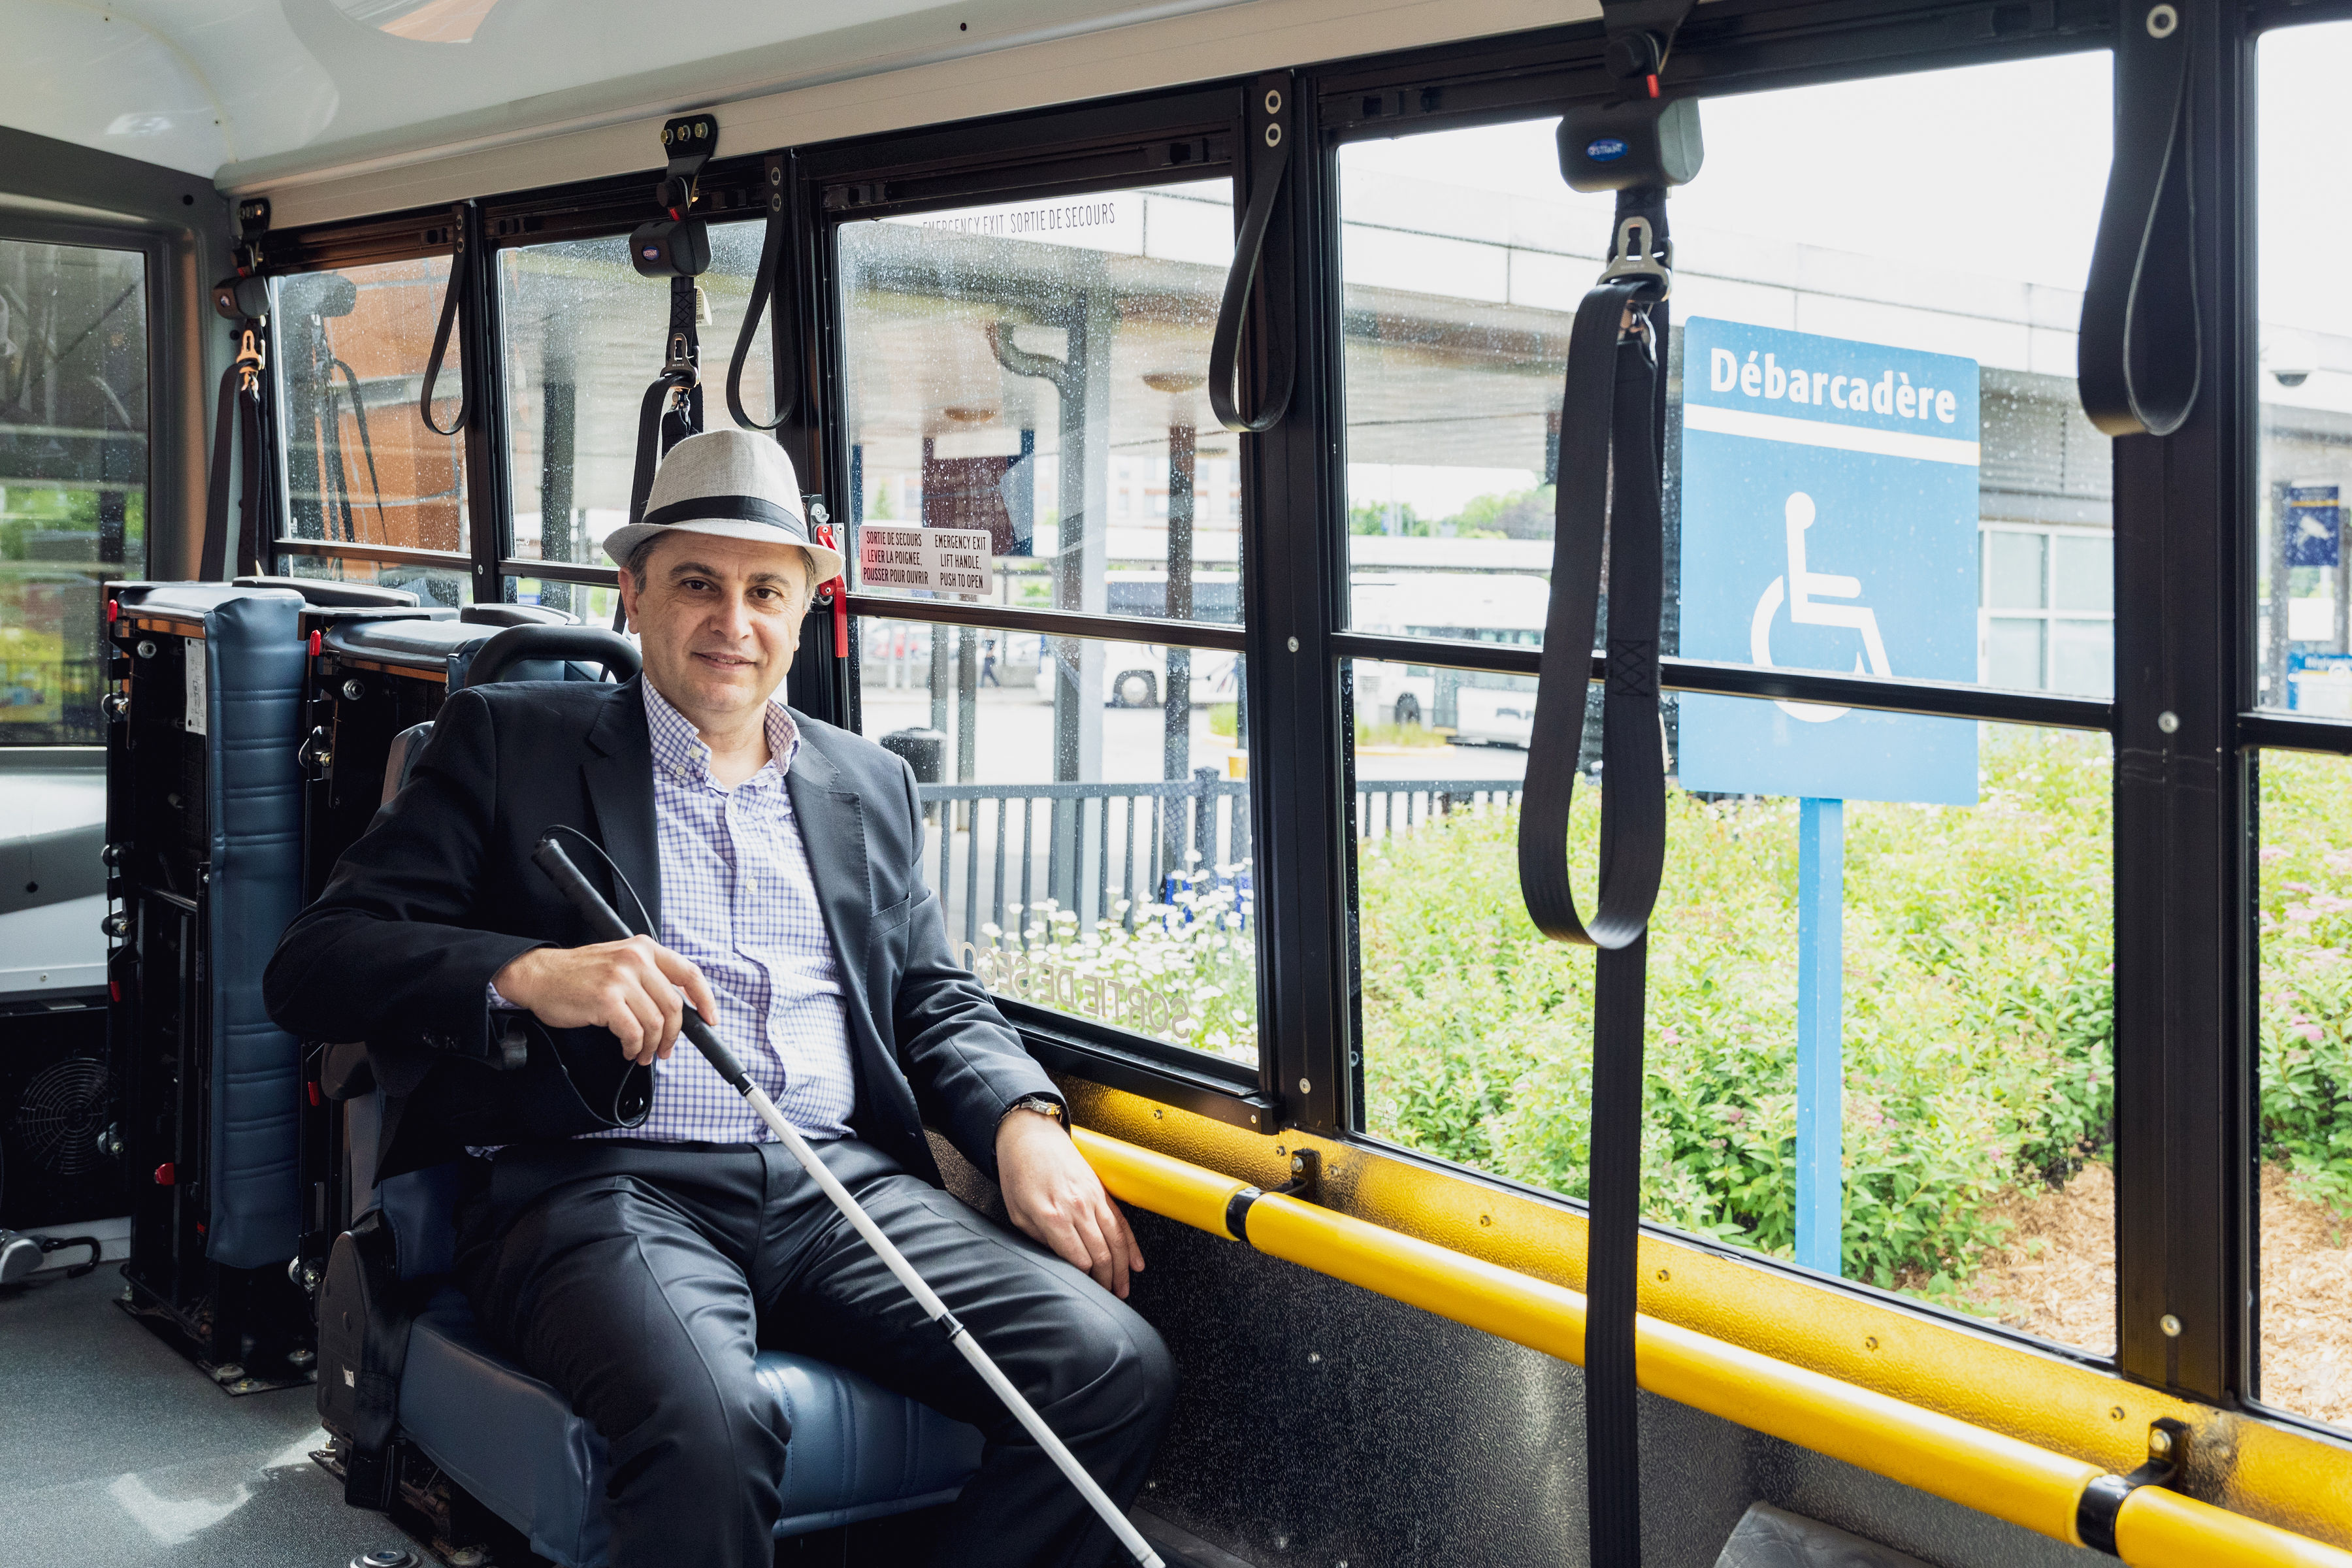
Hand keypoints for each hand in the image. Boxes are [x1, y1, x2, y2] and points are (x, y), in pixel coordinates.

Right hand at [490, 937, 718, 1065]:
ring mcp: (621, 978)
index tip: (711, 1018)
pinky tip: (628, 1049)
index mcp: (644, 949)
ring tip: (642, 1053)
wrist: (540, 975)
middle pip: (673, 1006)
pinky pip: (634, 1033)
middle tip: (665, 1049)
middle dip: (673, 1035)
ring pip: (656, 1023)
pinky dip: (634, 1047)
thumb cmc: (579, 974)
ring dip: (652, 1046)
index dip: (705, 999)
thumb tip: (678, 1008)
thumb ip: (649, 977)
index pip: (689, 973)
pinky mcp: (607, 999)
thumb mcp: (620, 962)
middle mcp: (636, 959)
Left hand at [996, 1110, 1144, 1298]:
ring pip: (1116, 1240)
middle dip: (1106, 1281)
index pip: (1078, 1259)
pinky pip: (1121, 1222)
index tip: (1085, 1292)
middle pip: (1101, 1254)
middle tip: (1108, 1298)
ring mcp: (1093, 1198)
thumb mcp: (1017, 1214)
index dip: (1084, 1280)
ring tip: (1124, 1289)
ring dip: (1122, 1268)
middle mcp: (1077, 1208)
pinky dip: (1131, 1245)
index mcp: (1053, 1216)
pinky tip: (1136, 1263)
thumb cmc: (1019, 1173)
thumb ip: (1039, 1240)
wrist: (1030, 1136)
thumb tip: (1059, 1262)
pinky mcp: (1101, 1191)